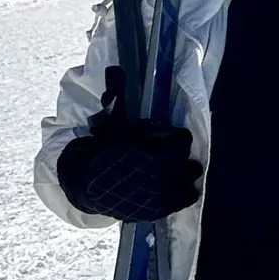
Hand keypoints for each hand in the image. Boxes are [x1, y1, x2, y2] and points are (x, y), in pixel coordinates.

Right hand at [56, 65, 202, 220]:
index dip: (178, 138)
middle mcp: (157, 175)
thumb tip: (116, 69)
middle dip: (183, 158)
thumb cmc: (104, 150)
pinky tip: (179, 188)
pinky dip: (185, 193)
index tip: (172, 138)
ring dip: (186, 176)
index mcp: (148, 152)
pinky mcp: (159, 210)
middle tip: (176, 156)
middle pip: (189, 163)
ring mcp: (159, 195)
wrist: (88, 183)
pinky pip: (185, 200)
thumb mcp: (112, 123)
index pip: (183, 141)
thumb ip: (118, 98)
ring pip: (190, 182)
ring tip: (178, 173)